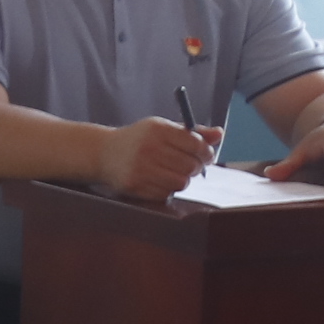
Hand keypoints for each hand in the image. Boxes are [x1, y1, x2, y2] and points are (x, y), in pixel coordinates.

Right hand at [96, 116, 218, 203]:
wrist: (104, 153)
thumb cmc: (140, 139)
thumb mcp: (162, 129)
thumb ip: (192, 132)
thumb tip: (220, 134)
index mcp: (157, 129)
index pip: (196, 144)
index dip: (206, 152)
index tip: (205, 155)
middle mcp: (148, 147)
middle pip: (191, 166)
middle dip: (195, 168)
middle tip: (190, 165)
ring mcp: (140, 168)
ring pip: (181, 182)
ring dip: (182, 179)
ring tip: (174, 173)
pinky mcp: (134, 185)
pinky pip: (166, 193)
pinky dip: (167, 189)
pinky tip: (158, 180)